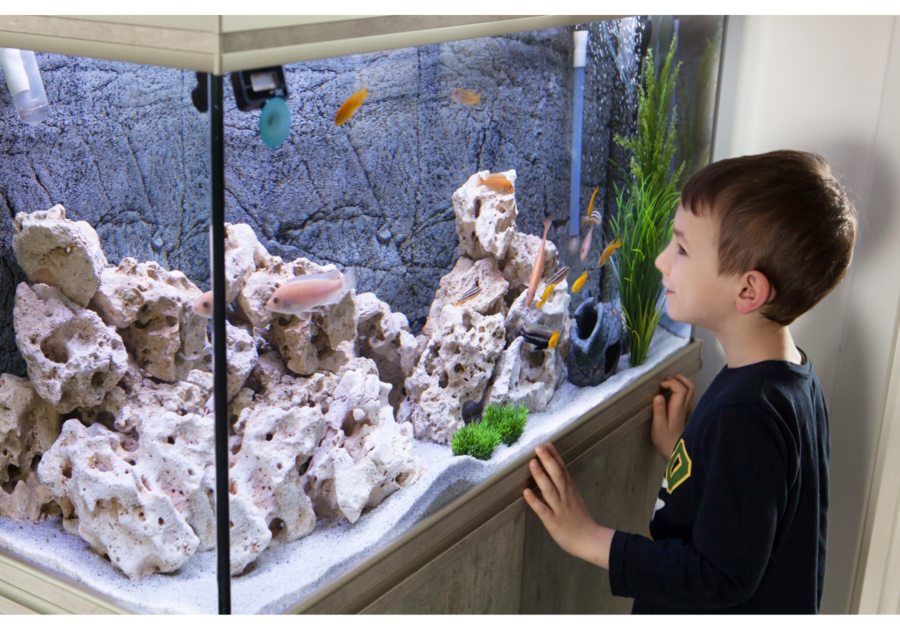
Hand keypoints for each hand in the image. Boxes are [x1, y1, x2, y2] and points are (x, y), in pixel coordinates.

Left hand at [523, 442, 614, 568]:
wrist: (590, 540)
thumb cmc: (580, 520)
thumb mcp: (575, 498)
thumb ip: (565, 486)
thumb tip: (555, 472)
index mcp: (570, 490)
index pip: (562, 470)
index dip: (555, 456)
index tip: (547, 444)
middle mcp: (565, 496)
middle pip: (557, 475)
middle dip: (548, 460)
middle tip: (538, 446)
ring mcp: (560, 509)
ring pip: (549, 490)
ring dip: (540, 475)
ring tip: (532, 463)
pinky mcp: (553, 522)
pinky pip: (543, 510)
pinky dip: (534, 501)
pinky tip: (526, 492)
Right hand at [651, 374, 694, 460]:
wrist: (674, 452)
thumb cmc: (664, 440)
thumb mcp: (658, 426)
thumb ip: (659, 411)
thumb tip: (658, 396)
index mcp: (677, 409)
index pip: (681, 389)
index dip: (671, 382)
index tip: (660, 385)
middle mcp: (684, 407)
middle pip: (689, 387)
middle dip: (678, 379)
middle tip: (665, 380)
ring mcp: (686, 409)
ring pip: (691, 390)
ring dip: (681, 382)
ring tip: (668, 382)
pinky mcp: (684, 411)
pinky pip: (688, 395)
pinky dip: (682, 388)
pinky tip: (672, 391)